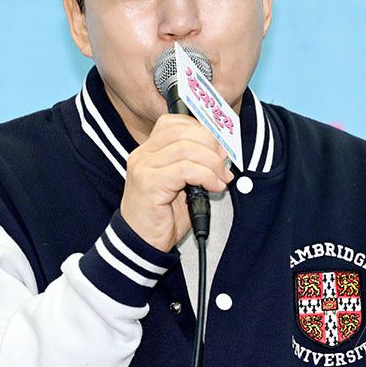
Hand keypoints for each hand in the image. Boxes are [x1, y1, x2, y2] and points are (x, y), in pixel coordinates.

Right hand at [120, 114, 233, 251]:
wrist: (141, 244)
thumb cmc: (163, 216)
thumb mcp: (183, 184)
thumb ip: (197, 164)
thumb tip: (222, 151)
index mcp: (148, 150)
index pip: (175, 122)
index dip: (201, 130)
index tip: (219, 147)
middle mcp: (142, 154)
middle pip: (183, 131)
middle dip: (212, 145)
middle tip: (224, 164)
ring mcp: (143, 167)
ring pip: (187, 149)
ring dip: (213, 163)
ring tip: (221, 179)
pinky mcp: (149, 183)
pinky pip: (186, 169)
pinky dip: (207, 176)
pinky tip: (213, 187)